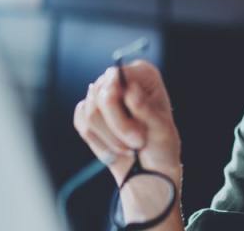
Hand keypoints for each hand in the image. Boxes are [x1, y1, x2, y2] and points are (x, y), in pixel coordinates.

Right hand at [73, 60, 182, 183]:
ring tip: (129, 148)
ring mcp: (102, 95)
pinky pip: (82, 123)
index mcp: (143, 74)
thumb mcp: (161, 129)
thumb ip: (145, 108)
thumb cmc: (161, 146)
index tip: (135, 131)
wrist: (150, 169)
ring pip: (90, 113)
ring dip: (110, 138)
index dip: (119, 103)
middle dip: (118, 127)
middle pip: (100, 96)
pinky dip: (99, 142)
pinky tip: (115, 148)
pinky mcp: (88, 112)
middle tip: (137, 143)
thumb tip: (130, 88)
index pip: (117, 76)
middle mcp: (120, 79)